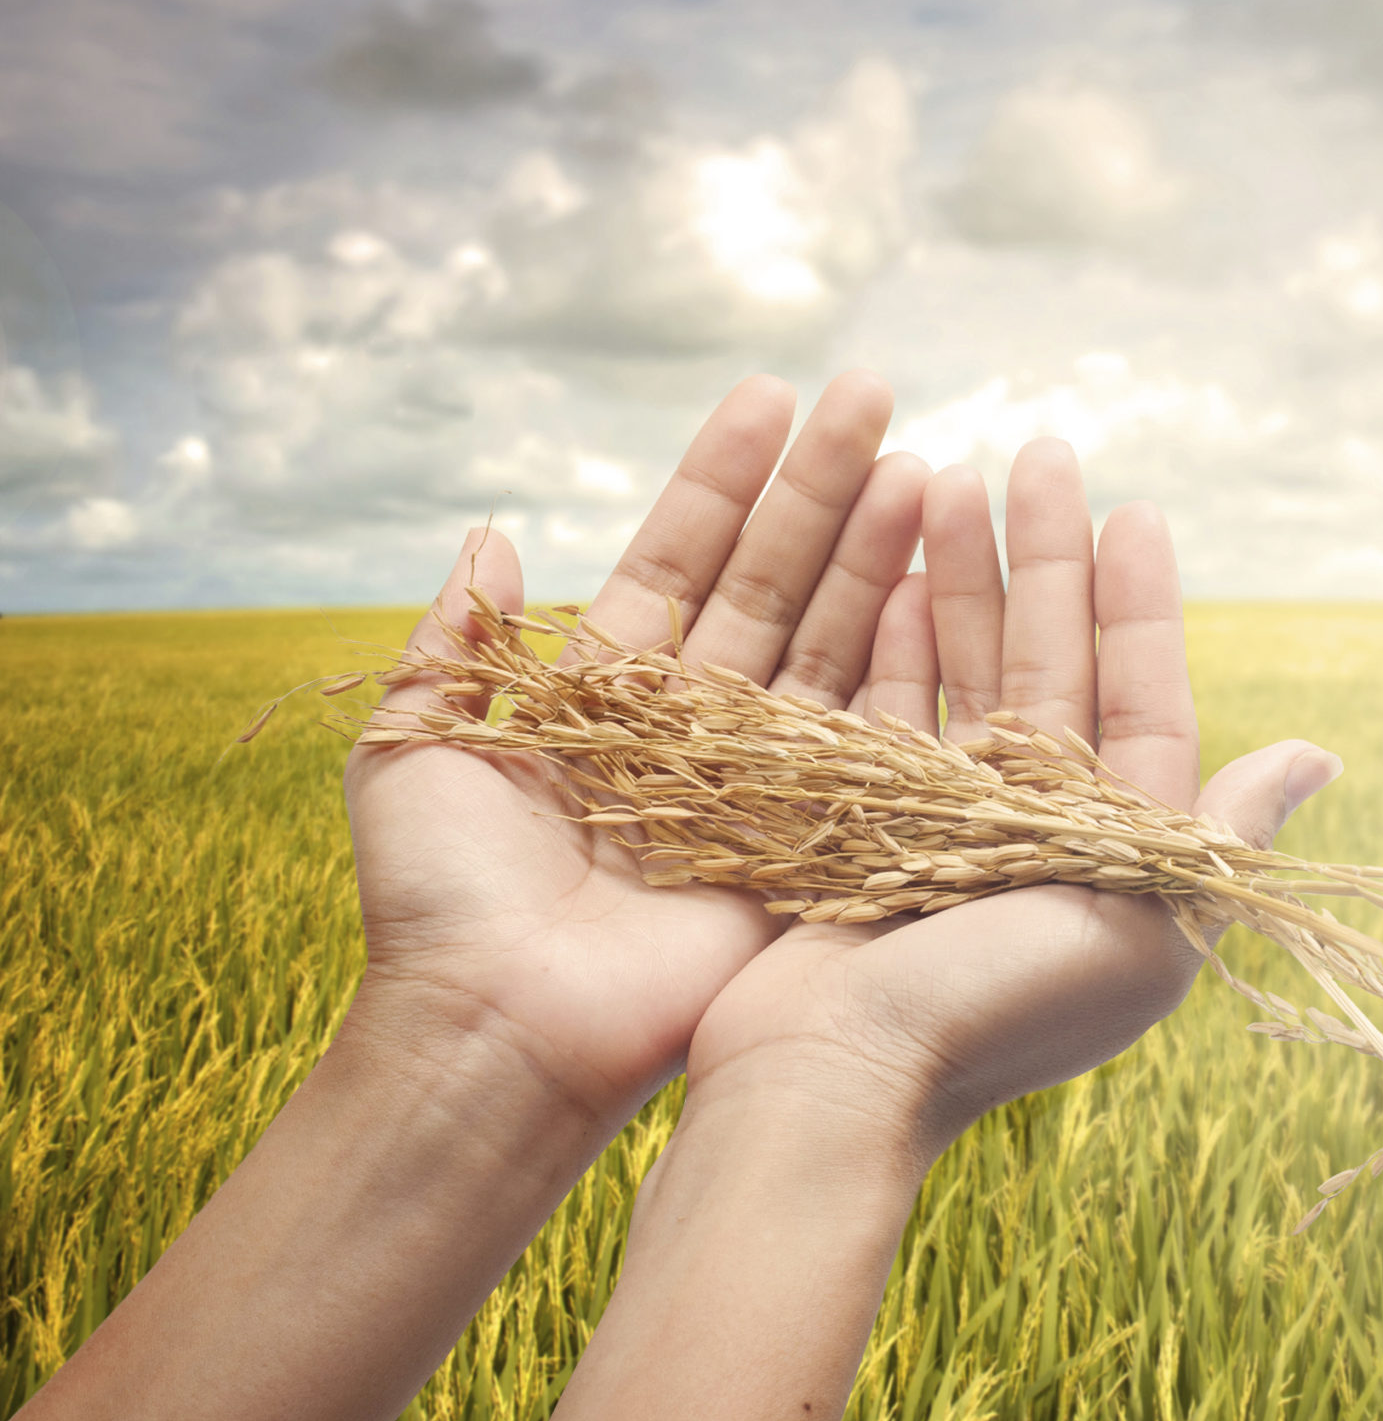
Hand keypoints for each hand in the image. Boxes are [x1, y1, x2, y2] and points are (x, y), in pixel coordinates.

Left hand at [345, 371, 929, 1128]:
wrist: (499, 1027)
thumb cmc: (439, 900)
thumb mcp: (411, 746)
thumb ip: (455, 641)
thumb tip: (490, 531)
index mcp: (609, 695)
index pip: (679, 559)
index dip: (723, 479)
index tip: (770, 394)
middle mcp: (696, 723)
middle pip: (771, 581)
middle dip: (821, 487)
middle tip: (873, 393)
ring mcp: (761, 775)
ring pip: (828, 636)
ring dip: (873, 547)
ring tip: (918, 459)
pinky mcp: (811, 832)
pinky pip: (863, 725)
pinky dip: (898, 648)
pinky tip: (933, 572)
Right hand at [681, 436, 1342, 1168]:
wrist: (833, 1085)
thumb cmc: (997, 1011)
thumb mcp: (1141, 925)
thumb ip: (1222, 833)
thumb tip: (1323, 754)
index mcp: (1116, 855)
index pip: (1141, 698)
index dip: (1139, 604)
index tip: (1135, 509)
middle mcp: (1036, 832)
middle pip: (1051, 664)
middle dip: (1046, 557)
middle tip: (1041, 452)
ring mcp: (944, 822)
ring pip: (967, 668)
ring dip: (968, 573)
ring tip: (956, 473)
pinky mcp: (860, 820)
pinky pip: (887, 703)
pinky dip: (899, 633)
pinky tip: (904, 560)